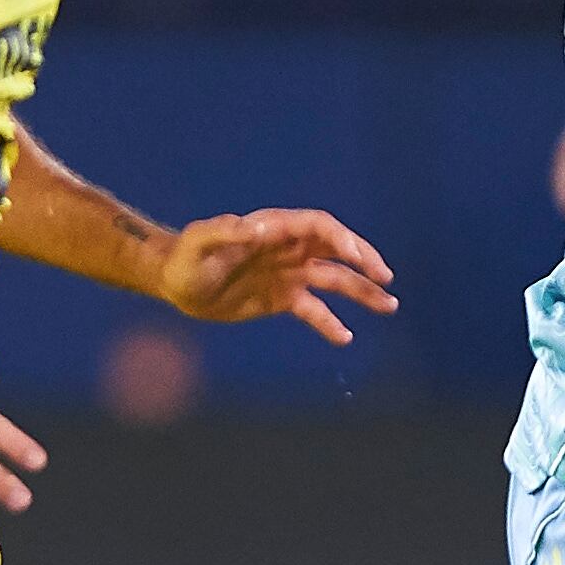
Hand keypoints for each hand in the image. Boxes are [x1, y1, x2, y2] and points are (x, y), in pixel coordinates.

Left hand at [155, 208, 398, 344]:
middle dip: (364, 260)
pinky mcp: (283, 298)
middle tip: (386, 278)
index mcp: (274, 229)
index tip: (358, 260)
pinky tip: (347, 337)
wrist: (174, 283)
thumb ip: (223, 232)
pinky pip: (314, 310)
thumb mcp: (199, 243)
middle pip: (337, 249)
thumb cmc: (184, 259)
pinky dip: (331, 323)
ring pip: (335, 280)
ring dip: (362, 291)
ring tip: (390, 306)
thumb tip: (254, 228)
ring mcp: (288, 274)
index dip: (342, 240)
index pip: (319, 227)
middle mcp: (288, 249)